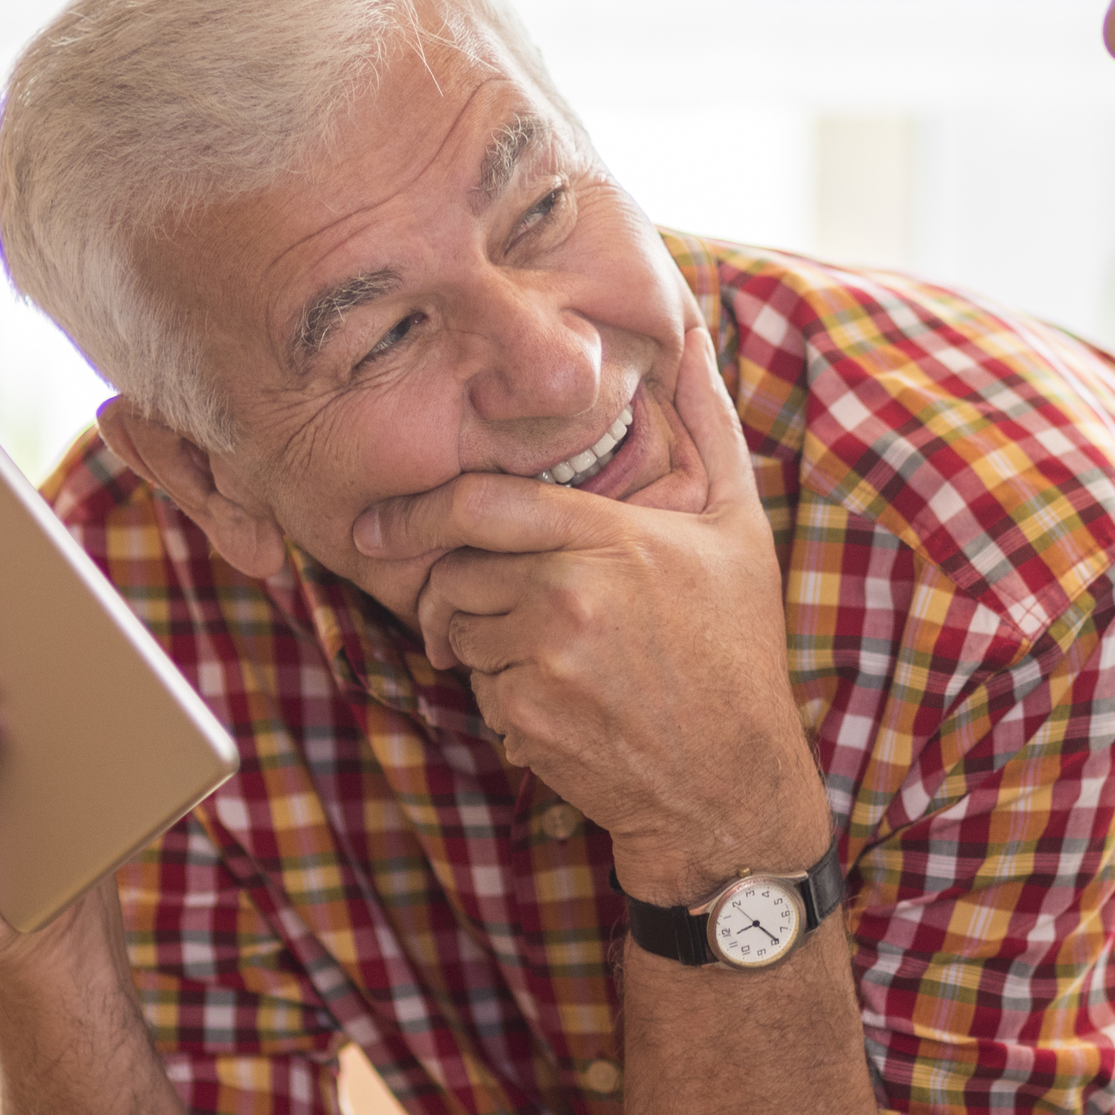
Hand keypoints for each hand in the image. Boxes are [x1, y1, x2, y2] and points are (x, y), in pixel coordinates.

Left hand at [352, 326, 824, 905]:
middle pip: (454, 572)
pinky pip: (479, 692)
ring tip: (555, 657)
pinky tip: (567, 704)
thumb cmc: (736, 647)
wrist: (733, 782)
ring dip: (485, 644)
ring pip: (462, 634)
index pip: (479, 504)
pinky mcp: (528, 721)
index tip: (376, 524)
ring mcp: (543, 663)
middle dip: (456, 588)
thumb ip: (707, 423)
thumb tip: (693, 332)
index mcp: (610, 538)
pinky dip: (505, 697)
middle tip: (485, 608)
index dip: (416, 510)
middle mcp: (569, 596)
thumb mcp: (738, 525)